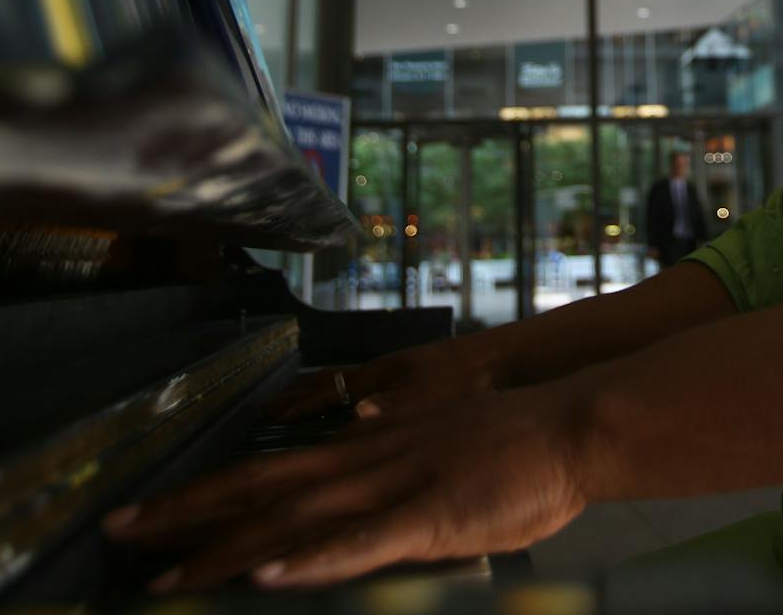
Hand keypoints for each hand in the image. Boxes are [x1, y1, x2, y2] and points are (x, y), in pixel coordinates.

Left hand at [103, 385, 591, 591]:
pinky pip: (360, 543)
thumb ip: (388, 456)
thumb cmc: (512, 445)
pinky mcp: (427, 517)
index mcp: (363, 450)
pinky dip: (311, 560)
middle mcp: (362, 462)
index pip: (264, 473)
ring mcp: (391, 488)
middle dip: (182, 518)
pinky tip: (268, 575)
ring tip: (166, 578)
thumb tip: (353, 449)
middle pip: (256, 491)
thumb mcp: (433, 444)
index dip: (201, 494)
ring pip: (291, 522)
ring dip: (223, 550)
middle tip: (116, 538)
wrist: (570, 425)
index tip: (146, 516)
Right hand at [267, 329, 509, 420]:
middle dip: (304, 396)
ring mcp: (407, 376)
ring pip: (356, 387)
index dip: (299, 404)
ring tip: (309, 409)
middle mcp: (389, 373)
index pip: (328, 388)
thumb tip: (351, 419)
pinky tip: (362, 419)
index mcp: (382, 374)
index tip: (271, 414)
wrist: (511, 362)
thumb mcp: (425, 401)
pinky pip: (379, 392)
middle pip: (335, 382)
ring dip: (331, 399)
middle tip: (275, 406)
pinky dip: (361, 404)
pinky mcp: (426, 382)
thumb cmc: (468, 381)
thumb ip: (390, 413)